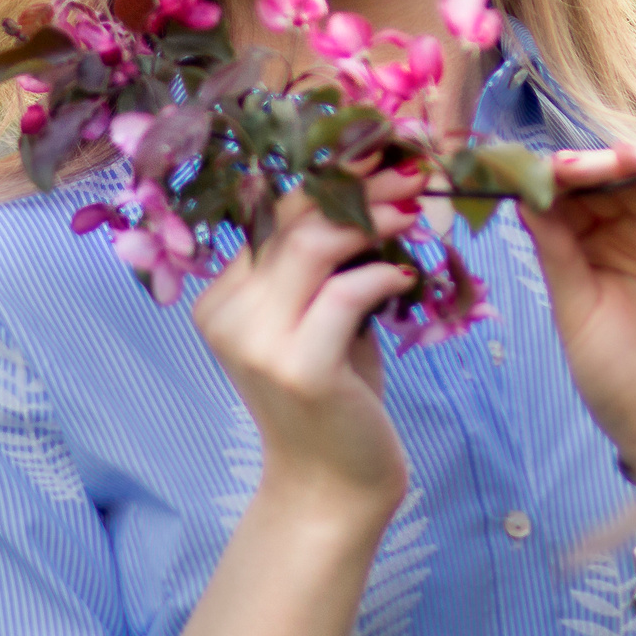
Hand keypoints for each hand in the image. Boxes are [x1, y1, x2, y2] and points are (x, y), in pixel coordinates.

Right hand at [192, 162, 427, 522]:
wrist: (332, 481)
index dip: (327, 177)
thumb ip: (323, 261)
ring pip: (313, 247)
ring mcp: (256, 342)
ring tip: (415, 210)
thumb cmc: (335, 392)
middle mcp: (225, 314)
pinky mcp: (298, 368)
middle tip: (409, 171)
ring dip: (373, 220)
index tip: (378, 154)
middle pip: (290, 220)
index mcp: (220, 297)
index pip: (271, 214)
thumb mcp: (321, 315)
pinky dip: (381, 274)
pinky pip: (344, 294)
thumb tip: (369, 180)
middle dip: (355, 188)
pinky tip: (408, 273)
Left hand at [518, 146, 635, 547]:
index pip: (568, 200)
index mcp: (587, 252)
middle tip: (556, 164)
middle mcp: (626, 237)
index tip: (521, 170)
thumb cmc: (616, 380)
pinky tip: (632, 161)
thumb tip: (522, 197)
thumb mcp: (576, 313)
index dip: (548, 180)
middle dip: (579, 166)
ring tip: (586, 161)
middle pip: (603, 183)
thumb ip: (556, 253)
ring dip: (613, 162)